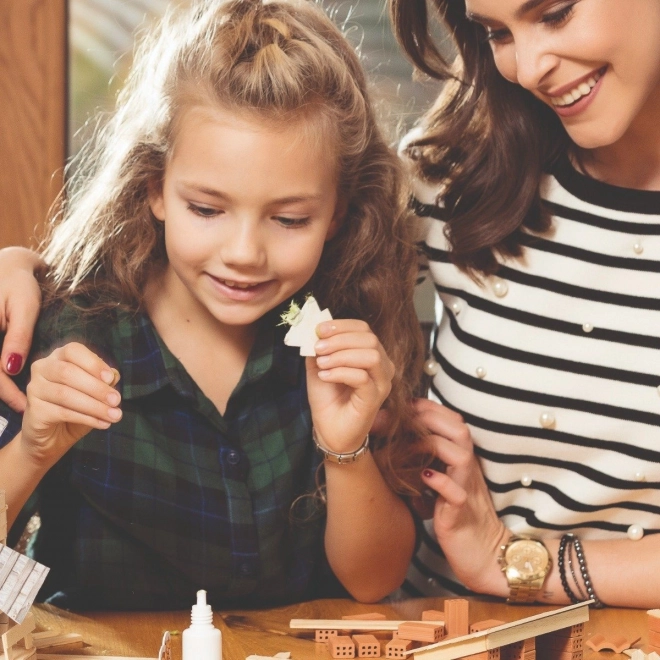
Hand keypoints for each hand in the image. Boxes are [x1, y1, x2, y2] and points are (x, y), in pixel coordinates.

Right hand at [0, 247, 43, 411]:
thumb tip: (12, 369)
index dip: (7, 393)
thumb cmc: (18, 283)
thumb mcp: (23, 307)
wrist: (7, 264)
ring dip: (1, 386)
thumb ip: (18, 337)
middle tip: (25, 410)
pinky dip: (1, 374)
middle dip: (3, 394)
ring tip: (21, 401)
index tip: (25, 407)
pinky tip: (12, 382)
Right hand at [21, 342, 121, 468]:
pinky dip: (86, 418)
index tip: (111, 378)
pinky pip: (62, 412)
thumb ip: (104, 381)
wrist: (53, 436)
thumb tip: (114, 376)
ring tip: (114, 415)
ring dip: (94, 406)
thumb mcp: (95, 392)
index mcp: (59, 357)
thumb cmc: (77, 407)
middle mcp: (43, 368)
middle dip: (96, 387)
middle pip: (68, 372)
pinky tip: (102, 423)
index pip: (73, 350)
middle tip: (116, 400)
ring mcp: (35, 388)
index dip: (93, 363)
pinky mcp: (33, 410)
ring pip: (65, 394)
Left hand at [306, 319, 394, 453]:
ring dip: (341, 356)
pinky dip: (340, 372)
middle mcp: (382, 366)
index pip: (363, 329)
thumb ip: (319, 347)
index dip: (341, 326)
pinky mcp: (376, 398)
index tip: (319, 329)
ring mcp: (382, 383)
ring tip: (322, 364)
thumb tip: (314, 329)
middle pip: (369, 339)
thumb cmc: (328, 399)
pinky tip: (325, 376)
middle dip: (340, 340)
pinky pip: (362, 377)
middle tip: (318, 348)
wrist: (330, 430)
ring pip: (370, 356)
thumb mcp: (319, 366)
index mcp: (371, 354)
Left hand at [416, 398, 508, 594]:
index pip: (455, 423)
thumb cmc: (458, 519)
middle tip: (404, 416)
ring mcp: (467, 491)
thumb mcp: (443, 485)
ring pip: (460, 454)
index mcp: (464, 462)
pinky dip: (439, 481)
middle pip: (460, 430)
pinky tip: (423, 476)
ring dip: (432, 444)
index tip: (407, 404)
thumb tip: (398, 444)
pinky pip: (455, 493)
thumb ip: (430, 463)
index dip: (431, 409)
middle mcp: (469, 471)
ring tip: (407, 445)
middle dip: (431, 417)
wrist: (485, 557)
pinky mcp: (461, 515)